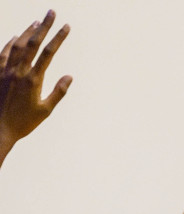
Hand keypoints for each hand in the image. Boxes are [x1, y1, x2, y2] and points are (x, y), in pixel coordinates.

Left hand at [0, 10, 70, 149]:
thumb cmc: (24, 122)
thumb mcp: (45, 110)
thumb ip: (58, 92)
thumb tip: (69, 77)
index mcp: (33, 80)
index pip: (48, 53)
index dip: (58, 38)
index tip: (66, 26)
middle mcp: (19, 71)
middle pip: (33, 43)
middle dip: (44, 26)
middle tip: (51, 12)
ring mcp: (6, 71)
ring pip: (18, 45)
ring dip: (28, 32)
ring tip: (37, 21)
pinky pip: (3, 53)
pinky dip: (10, 43)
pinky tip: (16, 37)